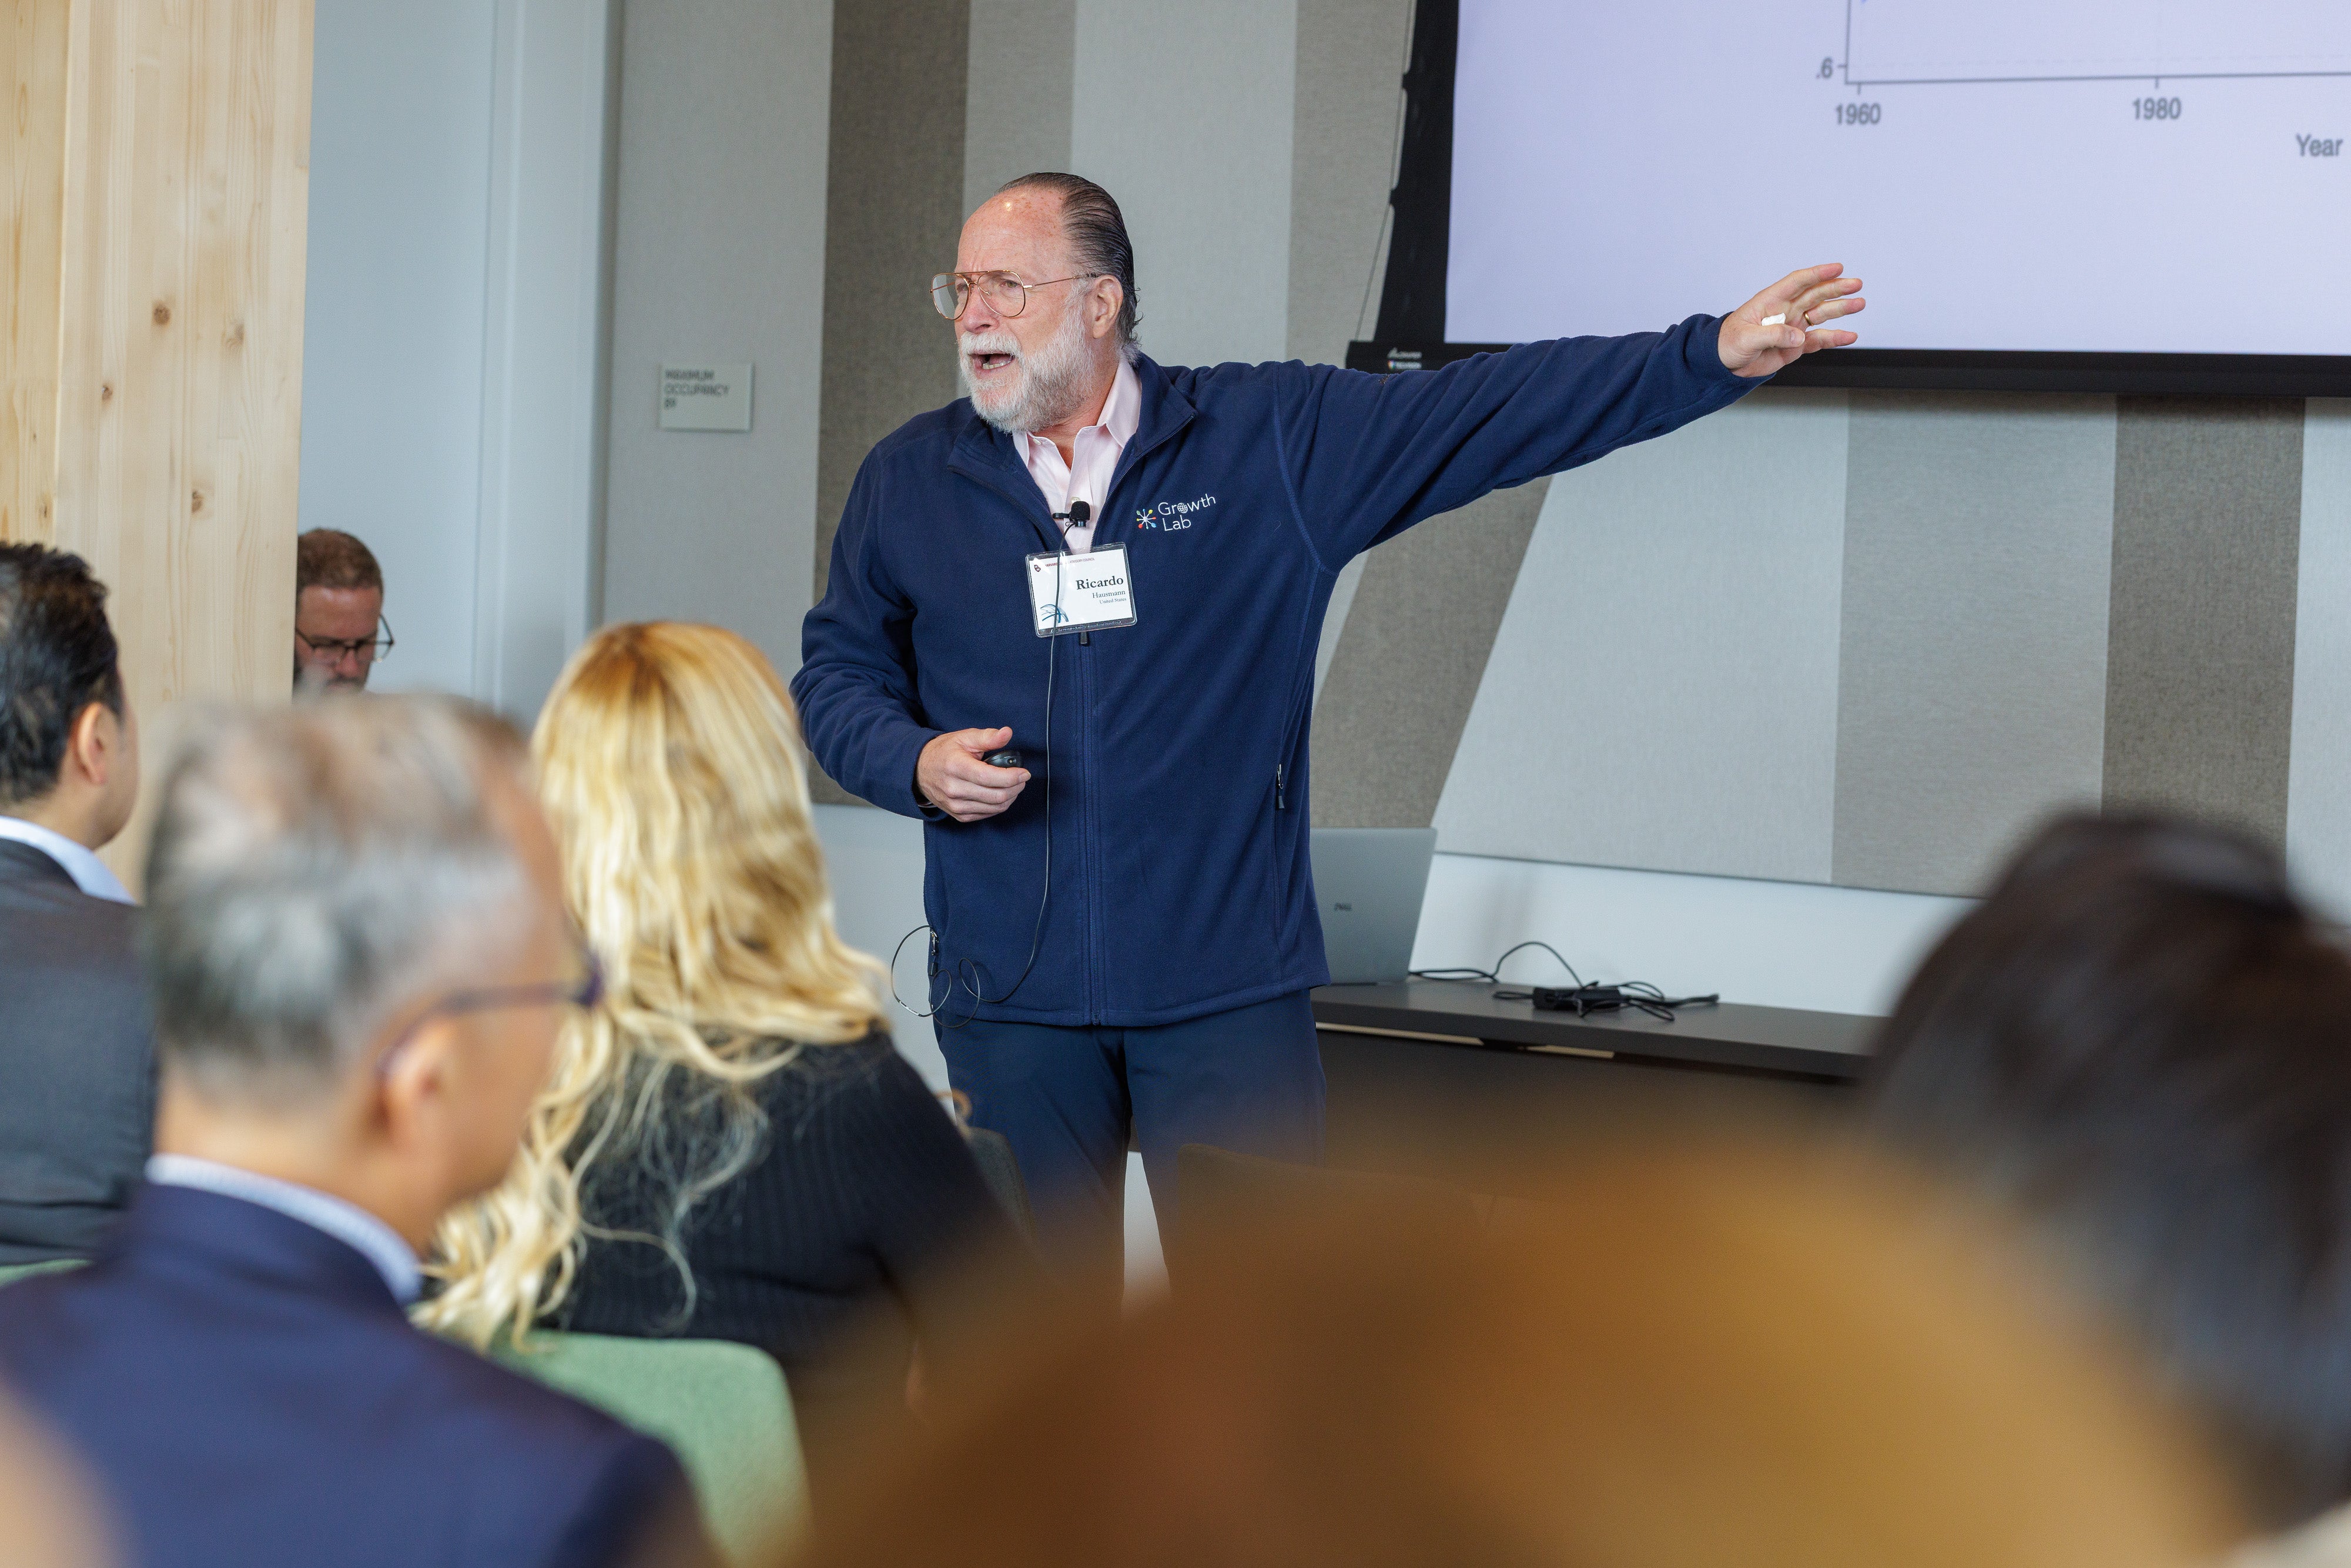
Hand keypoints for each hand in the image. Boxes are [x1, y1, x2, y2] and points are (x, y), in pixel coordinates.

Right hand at [917, 726, 1029, 822]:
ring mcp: (956, 805)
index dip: (1012, 776)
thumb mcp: (964, 738)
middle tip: (1021, 778)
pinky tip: (1001, 793)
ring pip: (995, 807)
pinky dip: (999, 805)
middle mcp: (954, 789)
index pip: (990, 778)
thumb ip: (987, 737)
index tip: (1024, 772)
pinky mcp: (959, 815)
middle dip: (1016, 787)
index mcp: (956, 767)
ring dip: (1011, 797)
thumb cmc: (943, 752)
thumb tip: (1007, 733)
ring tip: (1014, 785)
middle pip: (996, 796)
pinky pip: (987, 814)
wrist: (919, 770)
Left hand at [1717, 264, 1865, 377]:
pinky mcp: (1795, 346)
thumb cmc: (1728, 344)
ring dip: (1840, 309)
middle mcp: (1785, 311)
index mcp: (1770, 301)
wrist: (1724, 365)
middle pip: (1815, 294)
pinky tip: (1849, 336)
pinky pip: (1818, 340)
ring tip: (1859, 303)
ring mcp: (1792, 327)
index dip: (1817, 274)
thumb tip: (1798, 337)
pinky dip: (1834, 338)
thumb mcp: (1746, 339)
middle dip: (1836, 288)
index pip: (1797, 282)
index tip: (1837, 268)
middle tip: (1856, 284)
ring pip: (1820, 314)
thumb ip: (1772, 335)